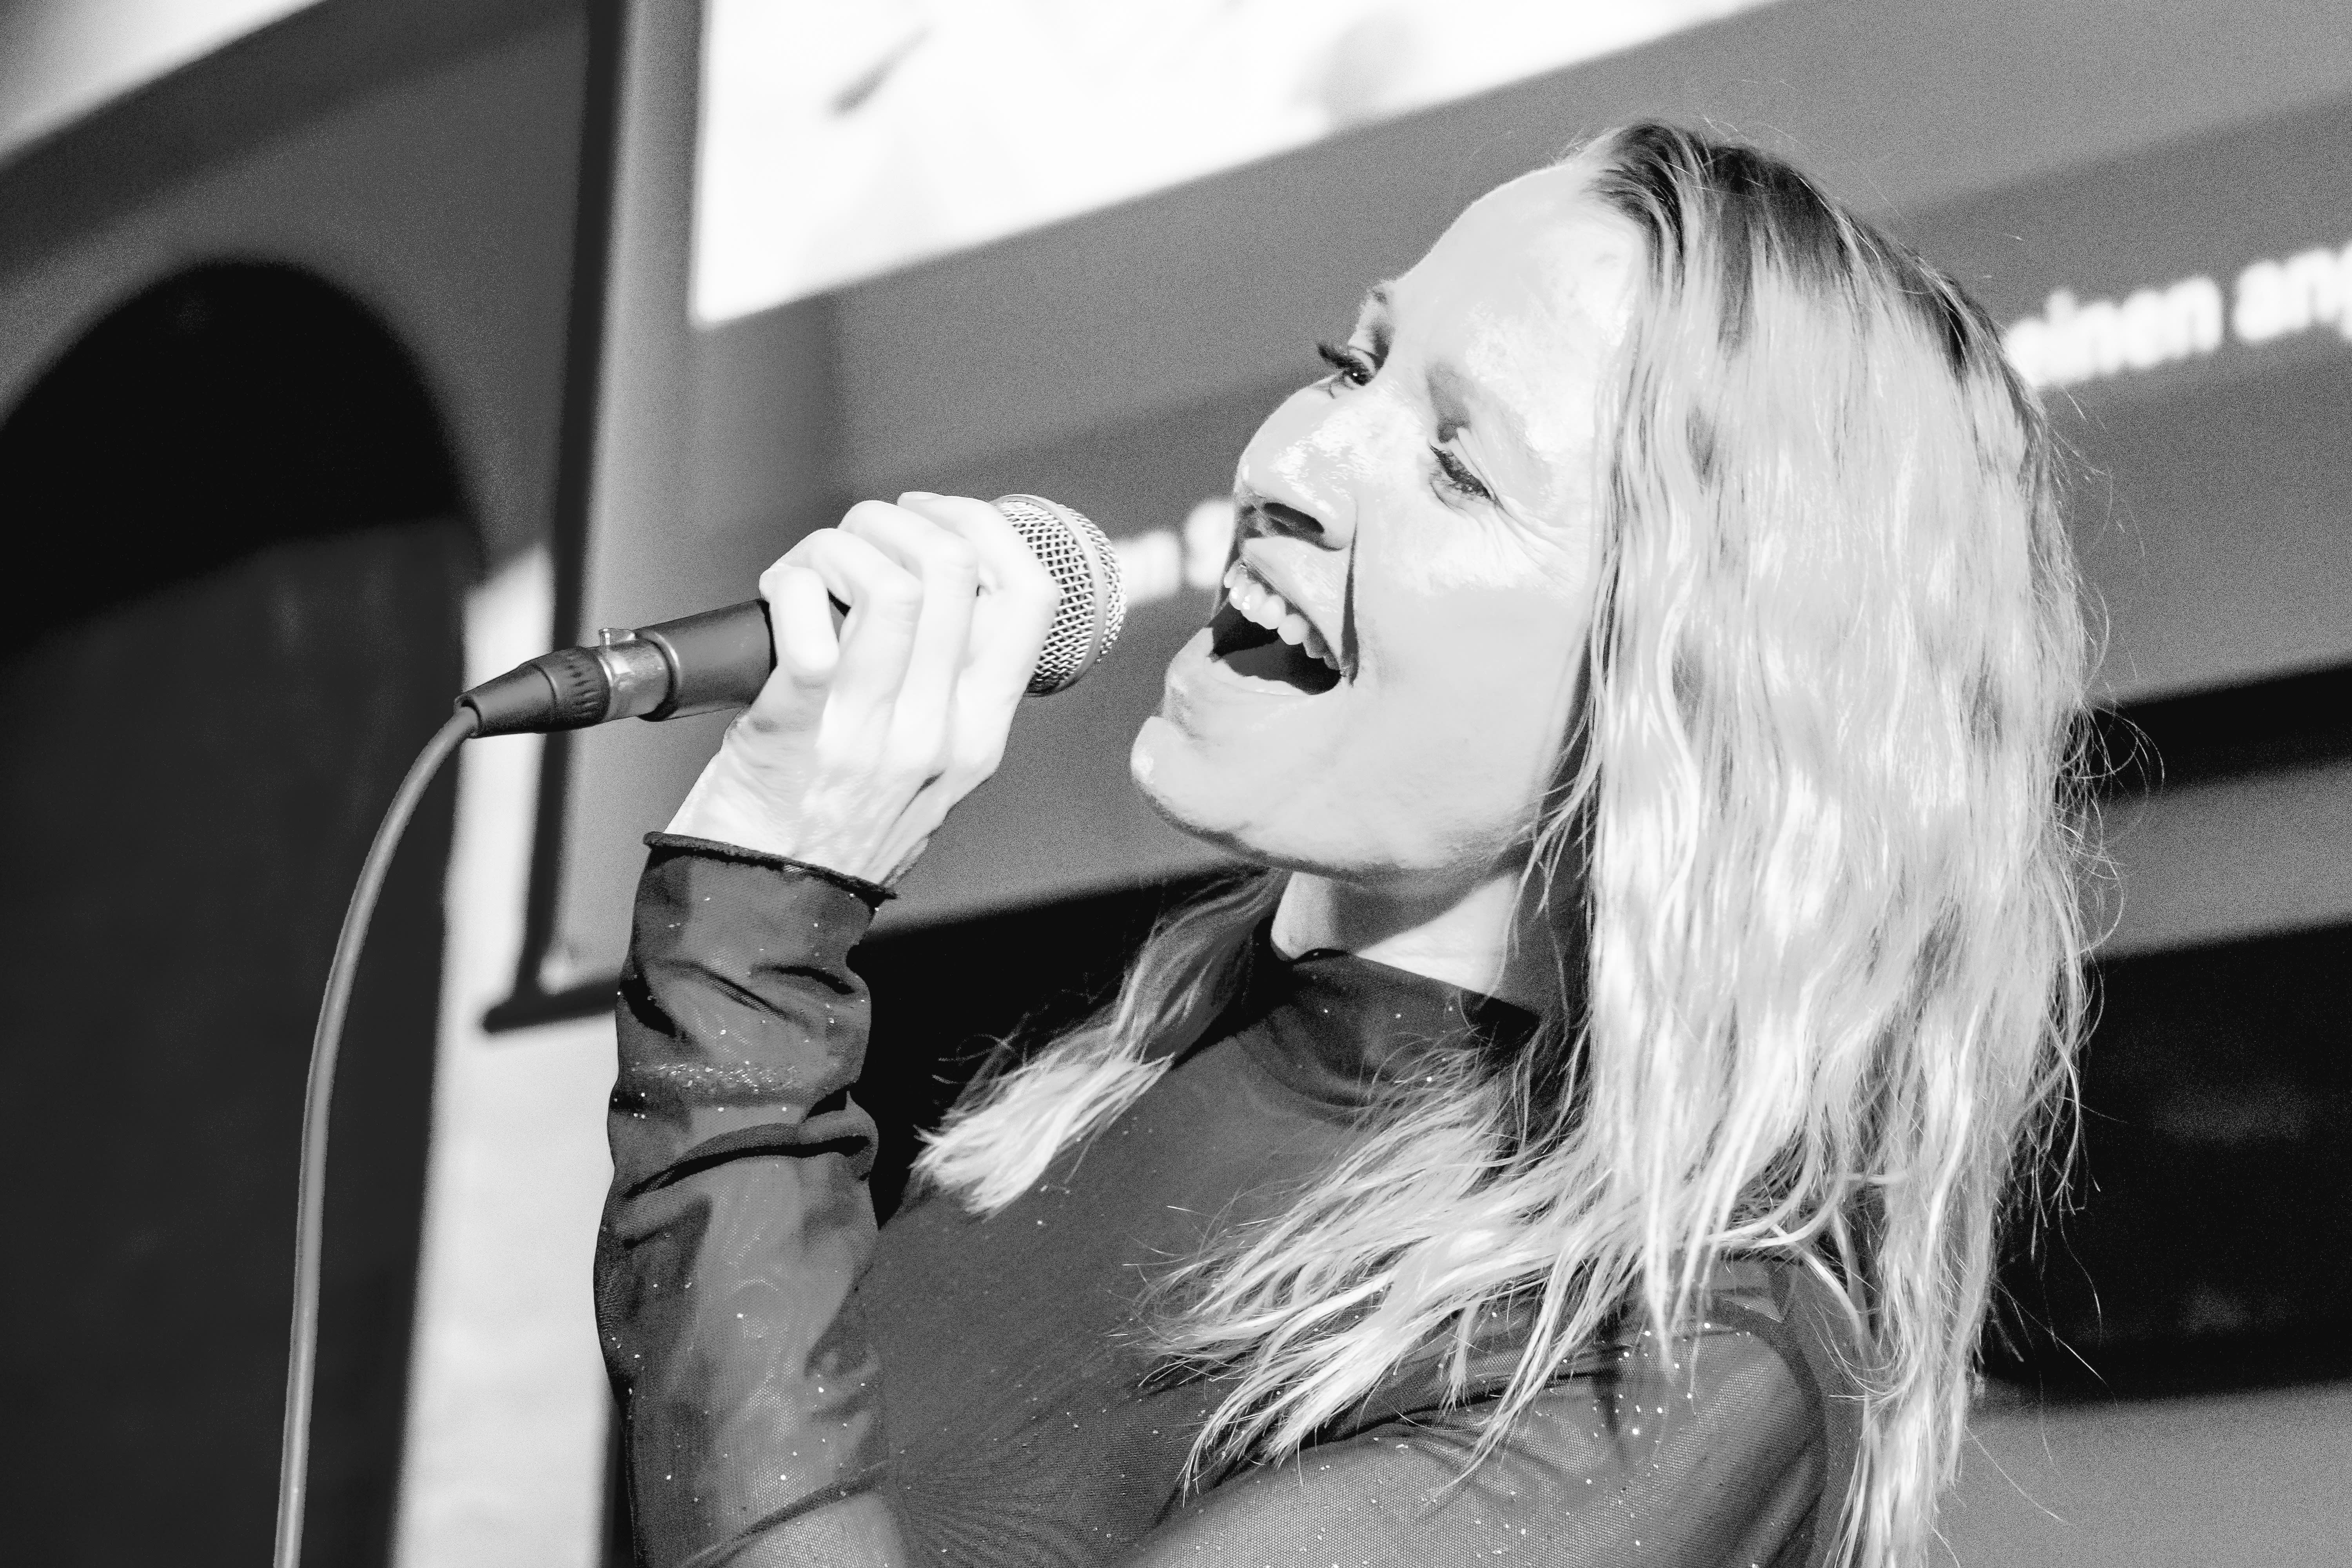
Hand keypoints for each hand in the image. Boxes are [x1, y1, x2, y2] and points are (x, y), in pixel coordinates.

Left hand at [665, 493, 1059, 885]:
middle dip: (897, 521)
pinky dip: (792, 587)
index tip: (938, 518)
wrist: (764, 904)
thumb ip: (945, 694)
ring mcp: (873, 732)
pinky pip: (813, 626)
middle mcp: (939, 732)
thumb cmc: (830, 827)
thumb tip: (943, 595)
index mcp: (979, 734)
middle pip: (958, 569)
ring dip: (841, 545)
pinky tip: (778, 599)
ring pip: (892, 582)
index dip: (989, 528)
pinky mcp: (799, 729)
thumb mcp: (927, 769)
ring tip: (814, 568)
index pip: (1032, 599)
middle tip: (857, 535)